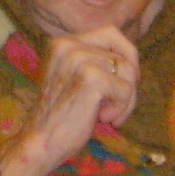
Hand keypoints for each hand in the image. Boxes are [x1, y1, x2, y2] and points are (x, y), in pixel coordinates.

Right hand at [0, 27, 136, 175]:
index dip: (126, 55)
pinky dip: (121, 109)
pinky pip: (126, 90)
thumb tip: (133, 58)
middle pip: (124, 54)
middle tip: (118, 103)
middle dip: (129, 81)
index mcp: (62, 42)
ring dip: (125, 100)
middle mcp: (69, 45)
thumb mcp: (76, 76)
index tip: (125, 81)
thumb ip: (96, 60)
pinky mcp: (91, 78)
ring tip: (106, 115)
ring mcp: (79, 59)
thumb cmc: (63, 115)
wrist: (41, 143)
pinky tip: (102, 118)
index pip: (111, 32)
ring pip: (128, 72)